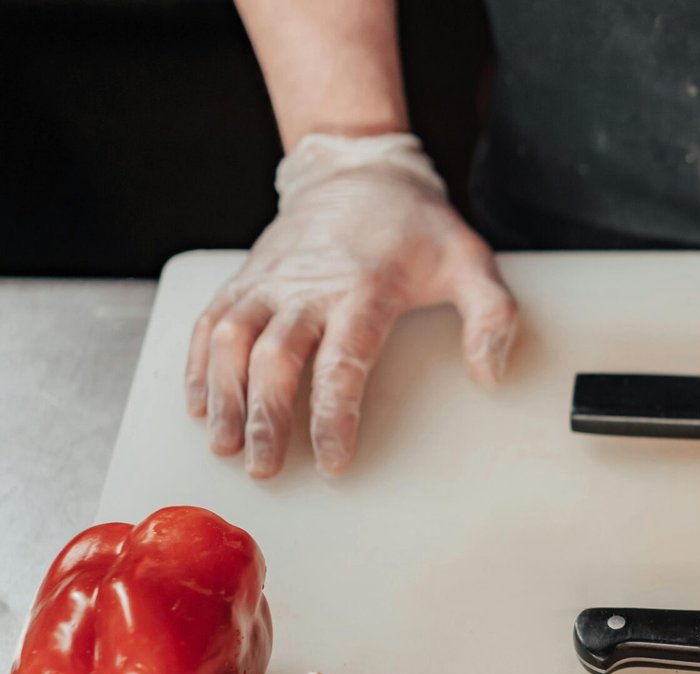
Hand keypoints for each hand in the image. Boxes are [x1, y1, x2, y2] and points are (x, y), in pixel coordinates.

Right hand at [187, 133, 517, 476]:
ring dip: (223, 396)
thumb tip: (489, 375)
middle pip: (275, 358)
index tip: (334, 462)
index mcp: (364, 289)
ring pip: (230, 339)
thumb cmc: (418, 227)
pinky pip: (210, 320)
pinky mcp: (246, 276)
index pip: (343, 363)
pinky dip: (198, 363)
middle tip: (264, 468)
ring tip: (224, 447)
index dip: (334, 417)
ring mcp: (270, 280)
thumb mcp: (472, 262)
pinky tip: (200, 404)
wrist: (359, 170)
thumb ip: (492, 317)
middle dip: (266, 418)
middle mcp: (308, 286)